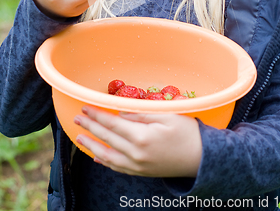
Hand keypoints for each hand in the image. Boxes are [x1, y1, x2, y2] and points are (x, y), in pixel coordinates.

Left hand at [74, 106, 201, 177]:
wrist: (202, 158)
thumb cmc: (187, 133)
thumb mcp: (166, 116)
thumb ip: (141, 115)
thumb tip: (120, 113)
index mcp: (142, 137)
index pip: (112, 123)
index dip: (97, 115)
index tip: (85, 108)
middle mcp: (136, 153)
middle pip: (107, 138)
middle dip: (90, 127)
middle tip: (77, 119)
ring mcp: (137, 165)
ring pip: (108, 156)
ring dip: (91, 145)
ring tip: (79, 138)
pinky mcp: (141, 172)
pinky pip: (117, 167)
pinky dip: (105, 161)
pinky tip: (97, 156)